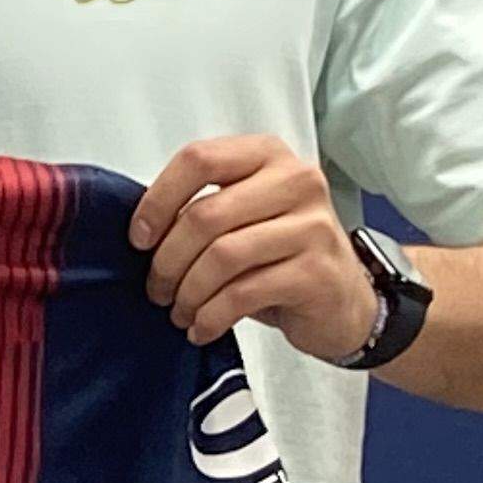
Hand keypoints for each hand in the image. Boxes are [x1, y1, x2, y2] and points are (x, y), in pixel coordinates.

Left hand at [129, 134, 374, 359]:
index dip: (158, 200)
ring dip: (188, 292)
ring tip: (180, 311)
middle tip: (157, 288)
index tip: (140, 237)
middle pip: (205, 214)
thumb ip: (202, 208)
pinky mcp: (316, 273)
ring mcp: (312, 226)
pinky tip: (202, 327)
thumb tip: (142, 232)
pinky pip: (243, 293)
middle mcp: (296, 181)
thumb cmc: (283, 256)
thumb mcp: (244, 217)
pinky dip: (211, 316)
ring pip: (222, 256)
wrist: (343, 301)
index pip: (199, 159)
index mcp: (268, 155)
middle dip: (167, 260)